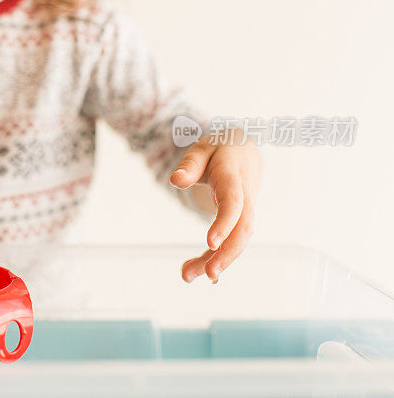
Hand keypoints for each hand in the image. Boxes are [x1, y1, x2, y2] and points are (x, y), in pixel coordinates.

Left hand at [169, 128, 261, 283]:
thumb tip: (175, 180)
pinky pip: (232, 240)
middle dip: (227, 253)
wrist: (245, 150)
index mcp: (234, 176)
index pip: (233, 202)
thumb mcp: (202, 148)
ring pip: (238, 240)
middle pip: (242, 229)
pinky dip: (217, 257)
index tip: (210, 243)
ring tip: (188, 275)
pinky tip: (200, 270)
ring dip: (218, 260)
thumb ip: (189, 164)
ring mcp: (246, 210)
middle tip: (207, 273)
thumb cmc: (220, 149)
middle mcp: (245, 196)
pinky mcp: (241, 220)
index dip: (225, 223)